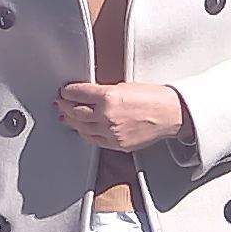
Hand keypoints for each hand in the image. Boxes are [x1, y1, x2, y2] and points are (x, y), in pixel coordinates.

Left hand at [54, 80, 188, 152]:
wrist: (170, 114)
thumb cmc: (153, 97)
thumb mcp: (124, 86)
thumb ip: (103, 92)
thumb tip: (86, 96)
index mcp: (108, 97)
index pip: (77, 93)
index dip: (67, 91)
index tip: (64, 90)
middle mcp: (107, 116)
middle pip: (74, 111)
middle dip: (64, 105)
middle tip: (60, 101)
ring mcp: (111, 133)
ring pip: (81, 127)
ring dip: (70, 120)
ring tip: (65, 115)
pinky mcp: (116, 145)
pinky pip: (93, 140)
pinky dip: (84, 132)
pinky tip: (80, 128)